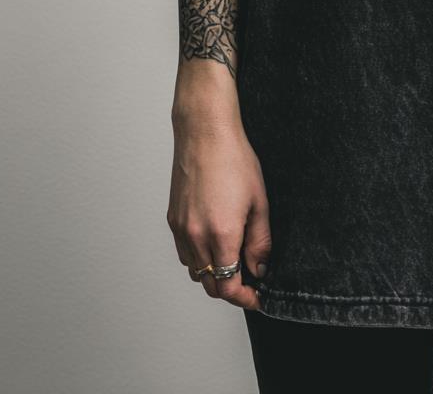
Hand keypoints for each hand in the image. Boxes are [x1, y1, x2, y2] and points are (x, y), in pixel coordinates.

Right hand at [167, 115, 271, 310]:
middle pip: (210, 285)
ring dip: (214, 274)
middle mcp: (196, 237)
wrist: (205, 133)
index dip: (244, 298)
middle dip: (231, 289)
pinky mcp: (172, 220)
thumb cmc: (234, 160)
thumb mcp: (259, 201)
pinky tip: (214, 244)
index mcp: (221, 234)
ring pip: (195, 271)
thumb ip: (260, 241)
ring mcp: (181, 229)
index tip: (256, 297)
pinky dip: (199, 259)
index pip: (228, 287)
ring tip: (234, 260)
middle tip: (250, 282)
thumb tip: (260, 268)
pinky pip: (184, 253)